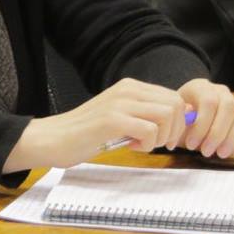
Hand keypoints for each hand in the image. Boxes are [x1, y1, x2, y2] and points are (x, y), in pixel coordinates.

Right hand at [3, 77, 233, 172]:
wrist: (53, 139)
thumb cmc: (86, 134)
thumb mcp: (120, 118)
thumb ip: (145, 115)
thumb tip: (180, 121)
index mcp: (130, 87)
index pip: (174, 97)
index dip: (179, 121)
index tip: (167, 138)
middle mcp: (127, 89)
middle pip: (176, 104)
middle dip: (175, 130)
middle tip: (159, 144)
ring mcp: (120, 103)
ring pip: (167, 115)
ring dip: (162, 137)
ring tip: (143, 144)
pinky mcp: (112, 120)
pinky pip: (149, 130)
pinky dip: (148, 144)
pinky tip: (130, 146)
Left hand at [177, 79, 233, 159]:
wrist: (188, 125)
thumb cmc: (180, 124)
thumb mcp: (175, 123)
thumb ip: (180, 122)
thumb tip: (189, 122)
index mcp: (200, 88)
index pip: (209, 101)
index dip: (202, 126)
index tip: (191, 145)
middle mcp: (221, 91)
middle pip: (230, 106)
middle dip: (218, 133)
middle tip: (206, 152)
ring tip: (221, 154)